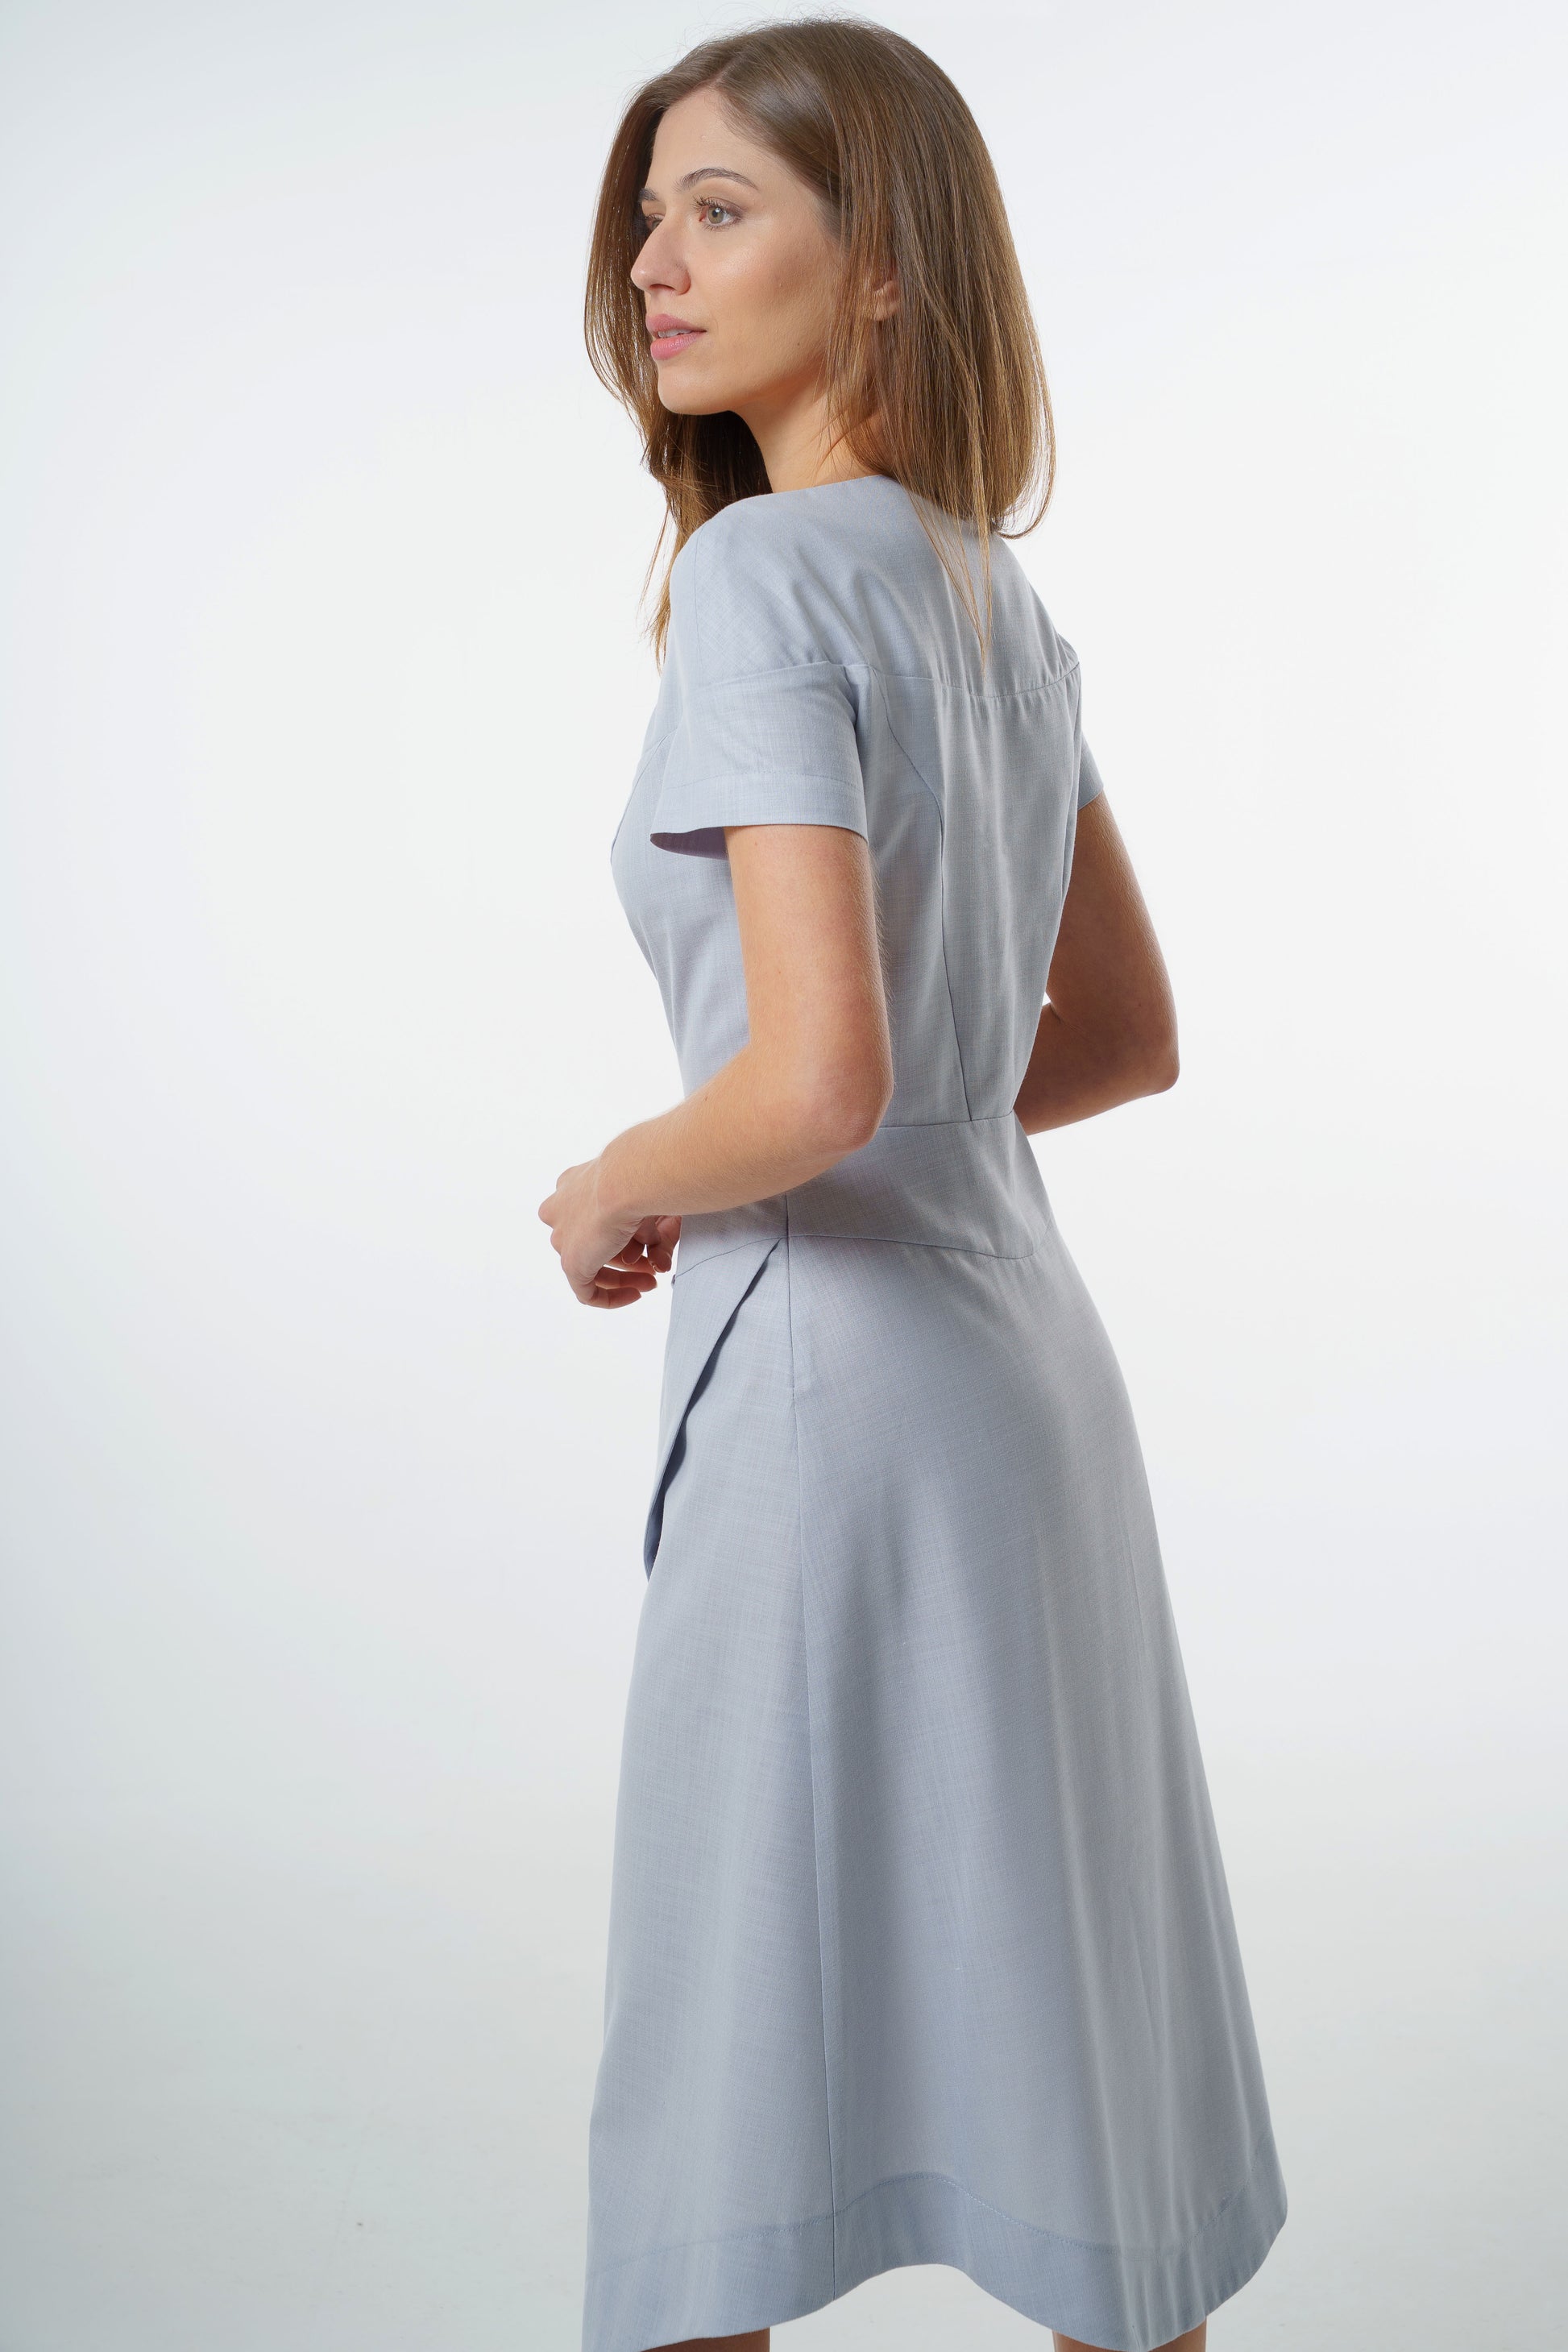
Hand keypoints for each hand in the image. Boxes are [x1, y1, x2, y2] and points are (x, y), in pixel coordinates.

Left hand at [538, 1157, 680, 1307]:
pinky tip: (634, 1294)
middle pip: (591, 1243)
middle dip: (625, 1259)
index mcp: (572, 1187)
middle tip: (650, 1267)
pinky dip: (611, 1297)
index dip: (621, 1235)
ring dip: (622, 1278)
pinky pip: (587, 1291)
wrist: (628, 1180)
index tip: (644, 1245)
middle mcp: (561, 1210)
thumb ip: (647, 1234)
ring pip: (589, 1266)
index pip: (590, 1219)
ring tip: (649, 1282)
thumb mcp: (644, 1205)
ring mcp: (562, 1237)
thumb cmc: (639, 1178)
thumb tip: (657, 1260)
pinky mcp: (571, 1262)